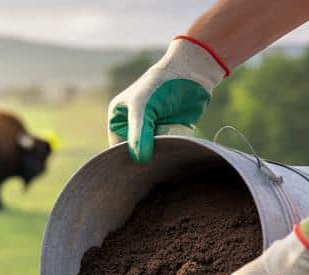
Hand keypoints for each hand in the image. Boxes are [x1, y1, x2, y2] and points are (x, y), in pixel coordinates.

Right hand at [107, 36, 228, 162]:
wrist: (191, 73)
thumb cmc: (160, 85)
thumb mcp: (143, 109)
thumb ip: (139, 134)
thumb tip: (140, 160)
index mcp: (119, 118)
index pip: (117, 148)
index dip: (125, 159)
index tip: (137, 167)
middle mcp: (134, 126)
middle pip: (135, 153)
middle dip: (143, 158)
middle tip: (151, 165)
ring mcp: (153, 130)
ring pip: (152, 153)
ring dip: (158, 156)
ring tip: (163, 156)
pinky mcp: (170, 133)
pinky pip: (166, 149)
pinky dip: (169, 152)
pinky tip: (173, 153)